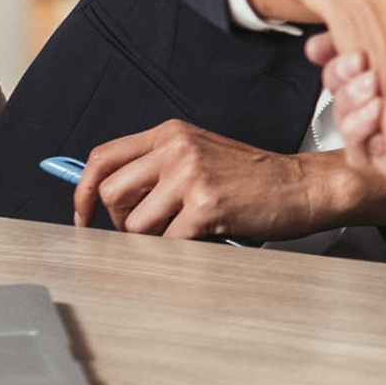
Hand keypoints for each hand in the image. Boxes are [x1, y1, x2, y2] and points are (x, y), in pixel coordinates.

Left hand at [71, 120, 385, 241]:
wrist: (303, 186)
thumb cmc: (254, 179)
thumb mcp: (199, 157)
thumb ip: (157, 169)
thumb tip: (105, 200)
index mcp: (169, 133)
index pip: (103, 158)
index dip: (83, 192)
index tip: (83, 217)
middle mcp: (175, 148)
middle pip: (112, 194)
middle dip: (121, 223)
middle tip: (148, 232)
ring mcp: (190, 175)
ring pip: (135, 224)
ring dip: (155, 240)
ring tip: (186, 231)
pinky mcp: (206, 205)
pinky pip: (167, 242)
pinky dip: (181, 250)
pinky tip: (205, 237)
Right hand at [308, 0, 385, 187]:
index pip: (359, 56)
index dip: (334, 53)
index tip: (321, 45)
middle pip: (347, 92)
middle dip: (336, 79)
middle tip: (354, 64)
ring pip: (352, 124)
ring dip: (347, 105)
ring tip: (369, 88)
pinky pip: (371, 156)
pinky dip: (363, 138)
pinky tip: (374, 114)